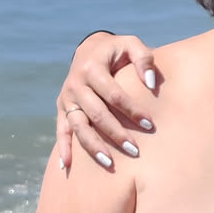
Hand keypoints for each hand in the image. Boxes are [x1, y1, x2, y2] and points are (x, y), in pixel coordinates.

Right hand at [54, 32, 161, 174]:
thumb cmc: (116, 52)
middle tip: (134, 150)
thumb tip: (151, 84)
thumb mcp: (131, 45)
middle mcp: (75, 84)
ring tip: (109, 164)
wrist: (88, 50)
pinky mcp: (62, 109)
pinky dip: (63, 149)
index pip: (114, 94)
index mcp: (92, 67)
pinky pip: (61, 131)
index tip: (150, 124)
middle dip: (115, 133)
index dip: (132, 109)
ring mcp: (67, 98)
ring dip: (93, 146)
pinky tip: (67, 167)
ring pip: (78, 126)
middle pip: (97, 114)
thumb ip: (144, 59)